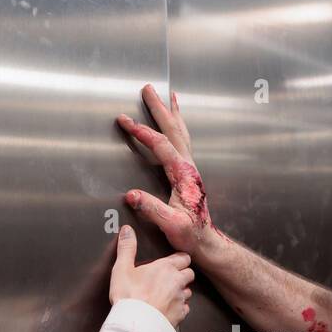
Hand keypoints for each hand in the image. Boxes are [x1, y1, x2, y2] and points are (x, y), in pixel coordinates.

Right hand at [108, 224, 193, 326]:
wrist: (136, 324)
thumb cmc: (129, 296)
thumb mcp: (122, 269)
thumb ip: (126, 248)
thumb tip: (127, 230)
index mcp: (166, 267)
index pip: (183, 257)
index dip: (179, 259)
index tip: (173, 262)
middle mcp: (177, 282)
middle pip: (190, 273)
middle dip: (183, 274)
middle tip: (170, 278)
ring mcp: (180, 299)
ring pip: (188, 292)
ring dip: (181, 292)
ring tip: (168, 294)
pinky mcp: (180, 315)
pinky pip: (185, 309)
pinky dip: (179, 308)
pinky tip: (168, 309)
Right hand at [118, 84, 220, 257]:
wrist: (205, 242)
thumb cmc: (190, 235)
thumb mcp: (171, 224)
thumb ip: (152, 209)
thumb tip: (131, 195)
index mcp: (183, 175)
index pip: (161, 146)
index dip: (142, 132)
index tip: (125, 121)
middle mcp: (188, 167)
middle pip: (173, 130)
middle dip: (159, 109)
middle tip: (149, 89)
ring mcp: (189, 169)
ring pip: (180, 134)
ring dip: (171, 114)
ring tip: (168, 96)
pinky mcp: (187, 174)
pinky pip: (181, 143)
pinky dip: (177, 128)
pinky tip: (175, 125)